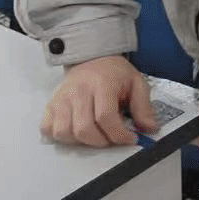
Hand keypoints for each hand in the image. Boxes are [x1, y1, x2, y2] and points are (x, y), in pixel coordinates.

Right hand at [41, 55, 156, 146]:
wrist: (92, 58)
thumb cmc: (114, 73)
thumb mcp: (137, 84)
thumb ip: (144, 108)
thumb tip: (151, 129)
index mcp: (101, 84)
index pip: (105, 117)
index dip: (119, 135)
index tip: (130, 139)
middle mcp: (78, 91)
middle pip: (84, 129)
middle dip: (102, 141)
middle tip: (112, 137)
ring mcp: (61, 98)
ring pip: (64, 133)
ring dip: (81, 141)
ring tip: (95, 133)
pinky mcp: (51, 104)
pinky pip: (48, 128)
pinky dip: (61, 136)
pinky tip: (75, 131)